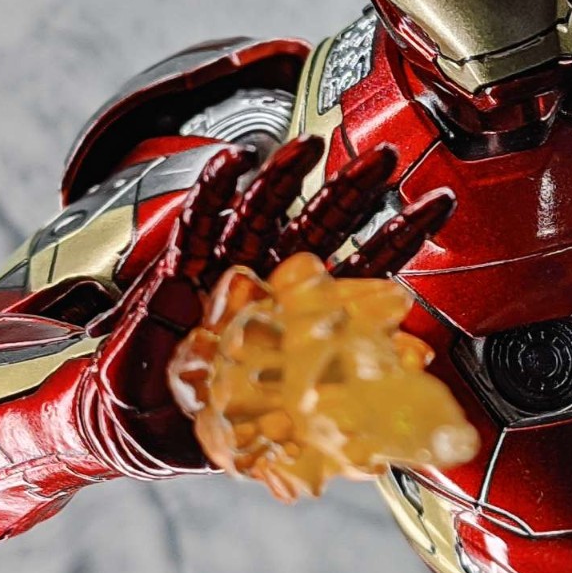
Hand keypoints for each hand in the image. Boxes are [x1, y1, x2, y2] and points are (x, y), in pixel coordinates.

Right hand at [84, 135, 451, 471]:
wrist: (132, 427)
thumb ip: (329, 406)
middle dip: (353, 190)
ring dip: (286, 176)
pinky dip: (211, 193)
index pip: (361, 267)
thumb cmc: (205, 422)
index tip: (438, 203)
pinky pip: (196, 227)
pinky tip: (231, 163)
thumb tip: (393, 390)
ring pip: (263, 213)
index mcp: (301, 313)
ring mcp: (224, 271)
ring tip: (309, 144)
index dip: (398, 236)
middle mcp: (269, 282)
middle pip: (319, 225)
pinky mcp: (177, 272)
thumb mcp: (278, 424)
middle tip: (387, 156)